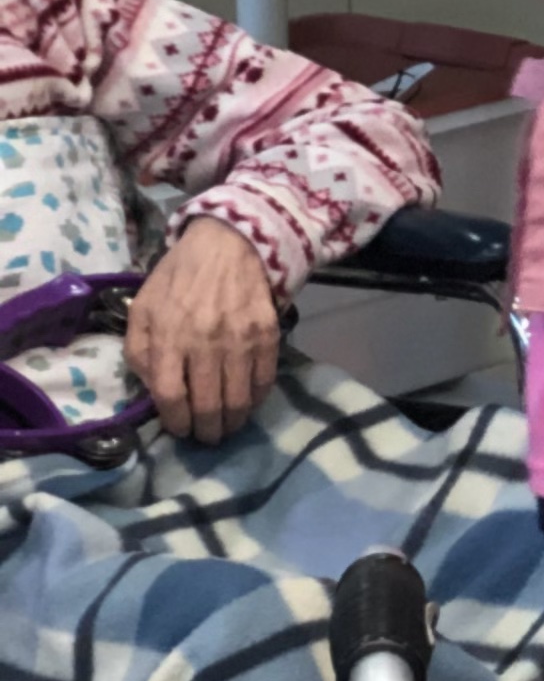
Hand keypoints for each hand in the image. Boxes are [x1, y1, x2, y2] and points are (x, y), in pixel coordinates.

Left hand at [125, 215, 282, 443]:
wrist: (228, 244)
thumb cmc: (178, 278)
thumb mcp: (142, 308)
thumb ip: (139, 350)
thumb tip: (153, 389)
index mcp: (169, 336)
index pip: (171, 396)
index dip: (175, 422)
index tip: (179, 429)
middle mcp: (205, 342)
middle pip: (208, 405)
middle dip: (206, 431)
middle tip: (205, 436)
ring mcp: (241, 340)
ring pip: (239, 400)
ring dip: (232, 422)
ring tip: (227, 427)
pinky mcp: (268, 336)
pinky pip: (264, 381)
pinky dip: (255, 400)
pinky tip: (247, 404)